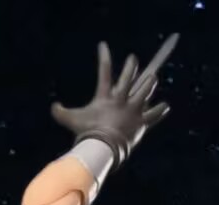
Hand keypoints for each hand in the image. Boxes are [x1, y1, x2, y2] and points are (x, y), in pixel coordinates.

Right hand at [51, 33, 177, 165]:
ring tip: (153, 77)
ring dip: (149, 84)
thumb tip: (53, 107)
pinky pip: (152, 116)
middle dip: (130, 66)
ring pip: (144, 92)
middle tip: (133, 58)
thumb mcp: (71, 121)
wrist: (103, 146)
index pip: (104, 72)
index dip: (104, 57)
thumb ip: (61, 113)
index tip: (103, 45)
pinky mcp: (140, 122)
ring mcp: (132, 110)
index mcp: (105, 97)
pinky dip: (159, 111)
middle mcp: (121, 100)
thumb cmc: (87, 133)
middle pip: (128, 78)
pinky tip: (166, 106)